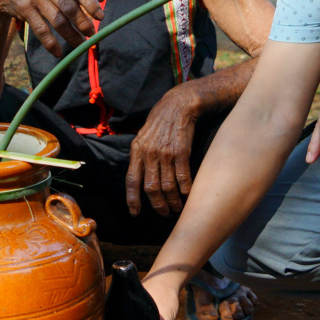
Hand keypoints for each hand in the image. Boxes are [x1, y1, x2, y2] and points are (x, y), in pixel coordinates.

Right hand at [0, 0, 103, 55]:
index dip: (90, 2)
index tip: (101, 17)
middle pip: (68, 6)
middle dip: (82, 22)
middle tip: (92, 35)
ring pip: (57, 20)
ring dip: (70, 35)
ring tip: (80, 45)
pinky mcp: (23, 8)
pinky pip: (40, 29)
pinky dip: (50, 43)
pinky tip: (58, 52)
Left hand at [126, 91, 199, 216]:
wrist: (178, 105)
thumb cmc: (160, 121)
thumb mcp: (143, 136)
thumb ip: (140, 155)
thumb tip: (139, 176)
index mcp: (137, 150)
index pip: (132, 180)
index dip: (133, 199)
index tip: (135, 213)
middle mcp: (149, 154)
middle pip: (151, 188)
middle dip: (157, 205)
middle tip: (163, 213)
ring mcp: (165, 153)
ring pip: (167, 186)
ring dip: (172, 201)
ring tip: (176, 207)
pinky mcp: (181, 152)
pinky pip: (183, 177)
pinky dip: (185, 190)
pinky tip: (187, 196)